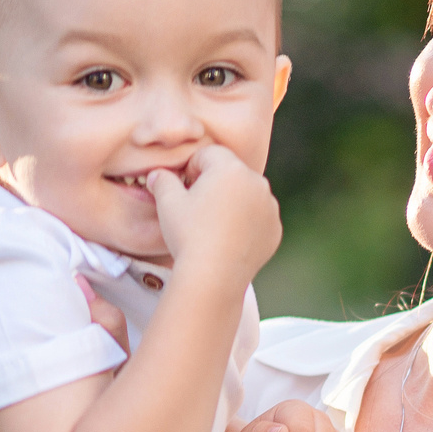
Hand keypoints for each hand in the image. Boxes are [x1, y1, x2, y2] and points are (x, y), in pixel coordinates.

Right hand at [145, 144, 280, 287]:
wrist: (213, 276)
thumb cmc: (188, 235)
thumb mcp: (167, 202)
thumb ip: (162, 180)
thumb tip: (157, 174)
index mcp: (231, 168)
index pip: (209, 155)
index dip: (191, 168)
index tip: (183, 187)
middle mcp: (257, 182)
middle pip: (231, 172)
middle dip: (214, 183)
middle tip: (196, 206)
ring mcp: (269, 207)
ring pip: (247, 195)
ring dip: (232, 201)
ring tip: (212, 225)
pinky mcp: (275, 229)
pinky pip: (258, 218)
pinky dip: (246, 223)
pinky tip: (227, 238)